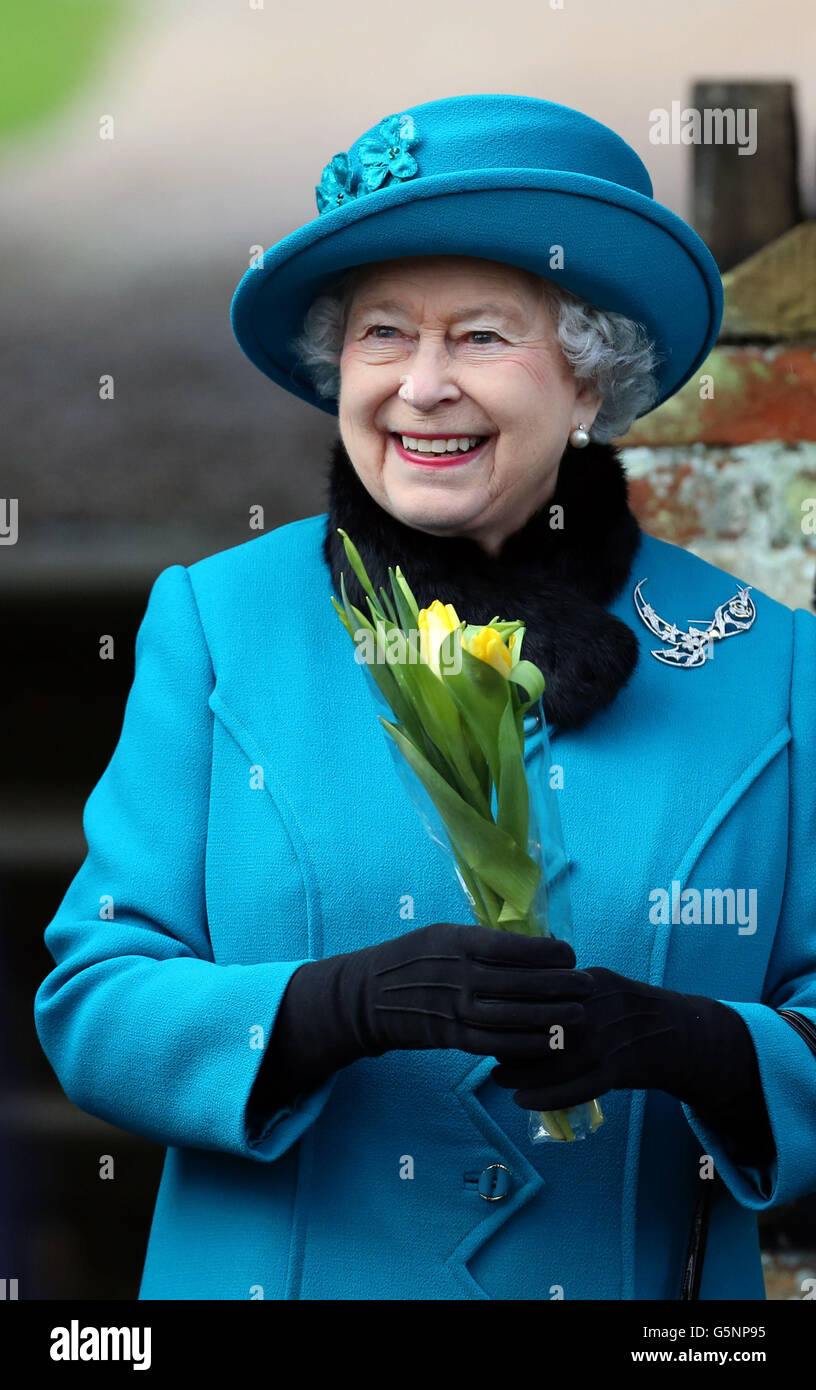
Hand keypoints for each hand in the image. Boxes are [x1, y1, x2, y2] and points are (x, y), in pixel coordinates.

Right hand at [332, 920, 594, 1062]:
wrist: (369, 996)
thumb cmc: (412, 958)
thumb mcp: (442, 934)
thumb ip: (481, 940)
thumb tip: (530, 945)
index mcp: (456, 942)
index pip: (510, 947)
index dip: (545, 953)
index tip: (569, 954)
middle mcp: (457, 975)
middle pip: (519, 982)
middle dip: (559, 984)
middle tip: (586, 983)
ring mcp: (453, 1008)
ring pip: (512, 1016)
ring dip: (550, 1017)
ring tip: (578, 1013)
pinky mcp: (451, 1037)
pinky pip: (496, 1045)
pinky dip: (525, 1044)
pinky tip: (549, 1040)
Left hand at [490, 966, 753, 1111]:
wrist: (684, 1034)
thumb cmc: (634, 1009)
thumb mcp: (602, 984)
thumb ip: (567, 988)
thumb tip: (521, 990)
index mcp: (590, 982)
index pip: (541, 993)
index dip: (512, 1009)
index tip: (489, 1018)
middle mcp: (597, 1009)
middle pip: (543, 1027)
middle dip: (511, 1042)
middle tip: (489, 1052)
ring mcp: (609, 1040)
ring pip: (556, 1060)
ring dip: (521, 1072)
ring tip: (500, 1077)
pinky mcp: (619, 1069)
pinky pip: (577, 1087)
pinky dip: (547, 1096)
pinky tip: (523, 1099)